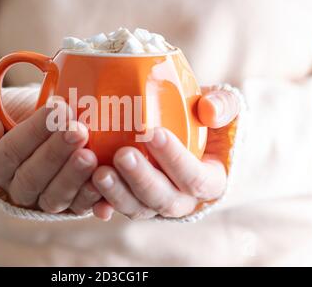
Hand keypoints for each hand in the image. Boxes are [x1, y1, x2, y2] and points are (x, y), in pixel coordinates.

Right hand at [0, 97, 101, 214]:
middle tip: (78, 130)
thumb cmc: (20, 114)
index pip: (10, 151)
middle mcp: (18, 189)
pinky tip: (103, 181)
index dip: (34, 131)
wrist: (49, 125)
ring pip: (55, 196)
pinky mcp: (71, 205)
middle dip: (56, 152)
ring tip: (90, 155)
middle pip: (32, 177)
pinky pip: (79, 206)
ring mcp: (45, 199)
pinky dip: (92, 197)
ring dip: (73, 176)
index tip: (58, 108)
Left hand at [91, 89, 239, 220]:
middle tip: (122, 154)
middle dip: (142, 179)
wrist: (183, 136)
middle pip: (163, 199)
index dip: (176, 158)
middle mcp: (182, 199)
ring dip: (117, 193)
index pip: (195, 177)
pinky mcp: (131, 200)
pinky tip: (88, 190)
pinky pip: (116, 206)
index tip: (155, 133)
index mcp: (208, 181)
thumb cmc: (202, 122)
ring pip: (137, 207)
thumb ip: (222, 105)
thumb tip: (209, 110)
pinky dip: (102, 202)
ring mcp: (154, 203)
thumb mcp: (223, 108)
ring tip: (99, 172)